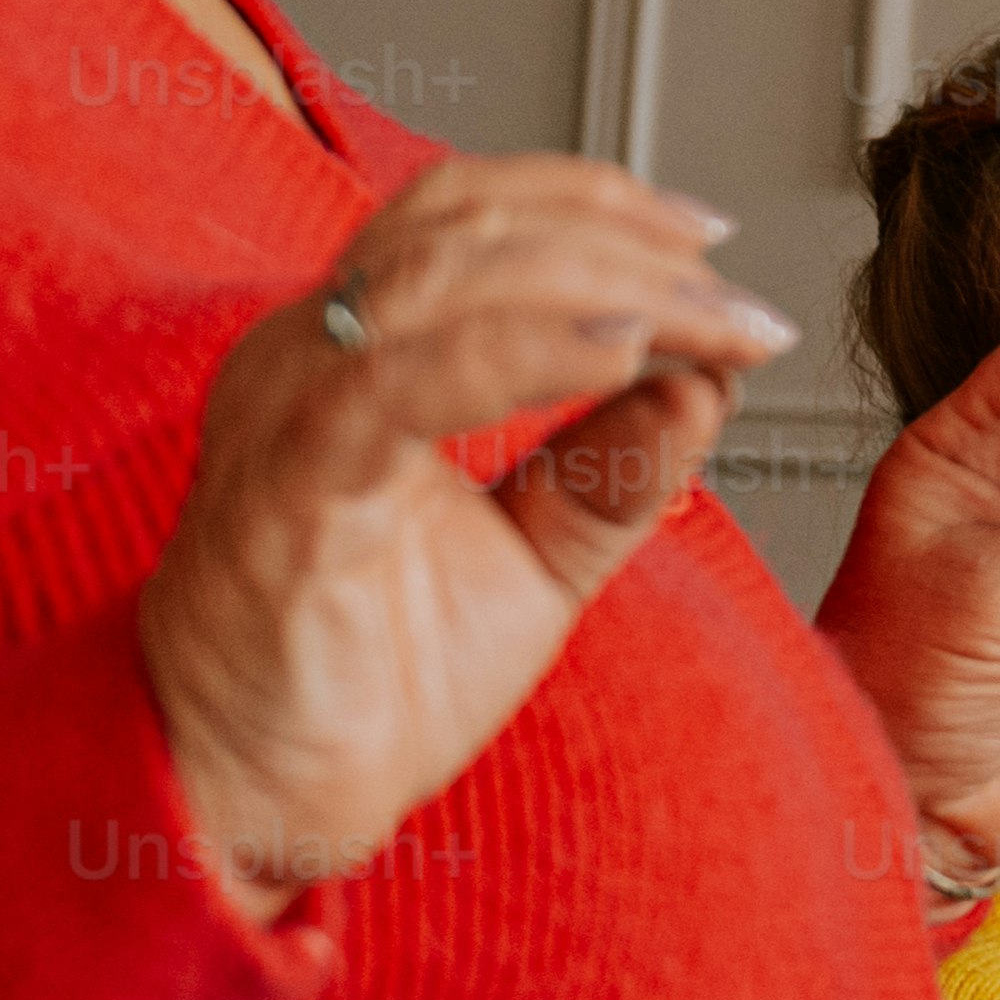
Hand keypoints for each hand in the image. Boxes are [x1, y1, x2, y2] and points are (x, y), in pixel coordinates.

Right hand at [143, 161, 796, 917]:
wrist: (257, 793)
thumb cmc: (368, 673)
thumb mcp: (535, 557)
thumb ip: (613, 469)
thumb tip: (706, 384)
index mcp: (353, 354)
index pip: (473, 215)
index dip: (598, 206)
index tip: (713, 244)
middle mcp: (307, 357)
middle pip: (471, 229)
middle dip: (629, 252)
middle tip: (741, 308)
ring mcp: (288, 413)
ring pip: (445, 282)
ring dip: (602, 287)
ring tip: (704, 323)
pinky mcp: (287, 490)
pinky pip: (399, 387)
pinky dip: (519, 354)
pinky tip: (616, 355)